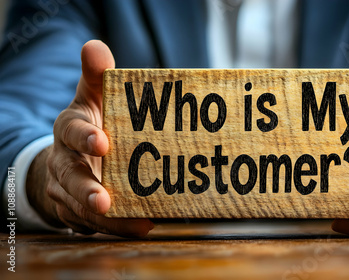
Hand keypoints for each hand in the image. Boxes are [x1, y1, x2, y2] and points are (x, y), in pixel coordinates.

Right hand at [26, 40, 153, 236]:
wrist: (71, 155)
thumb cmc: (91, 121)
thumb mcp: (92, 96)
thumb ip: (97, 75)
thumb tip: (96, 47)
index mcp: (69, 130)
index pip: (71, 132)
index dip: (84, 137)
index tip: (103, 142)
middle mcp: (65, 162)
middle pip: (71, 178)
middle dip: (86, 191)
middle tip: (105, 201)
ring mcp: (69, 190)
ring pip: (82, 209)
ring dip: (109, 219)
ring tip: (138, 225)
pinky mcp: (78, 211)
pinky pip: (93, 224)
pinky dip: (116, 228)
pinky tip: (141, 227)